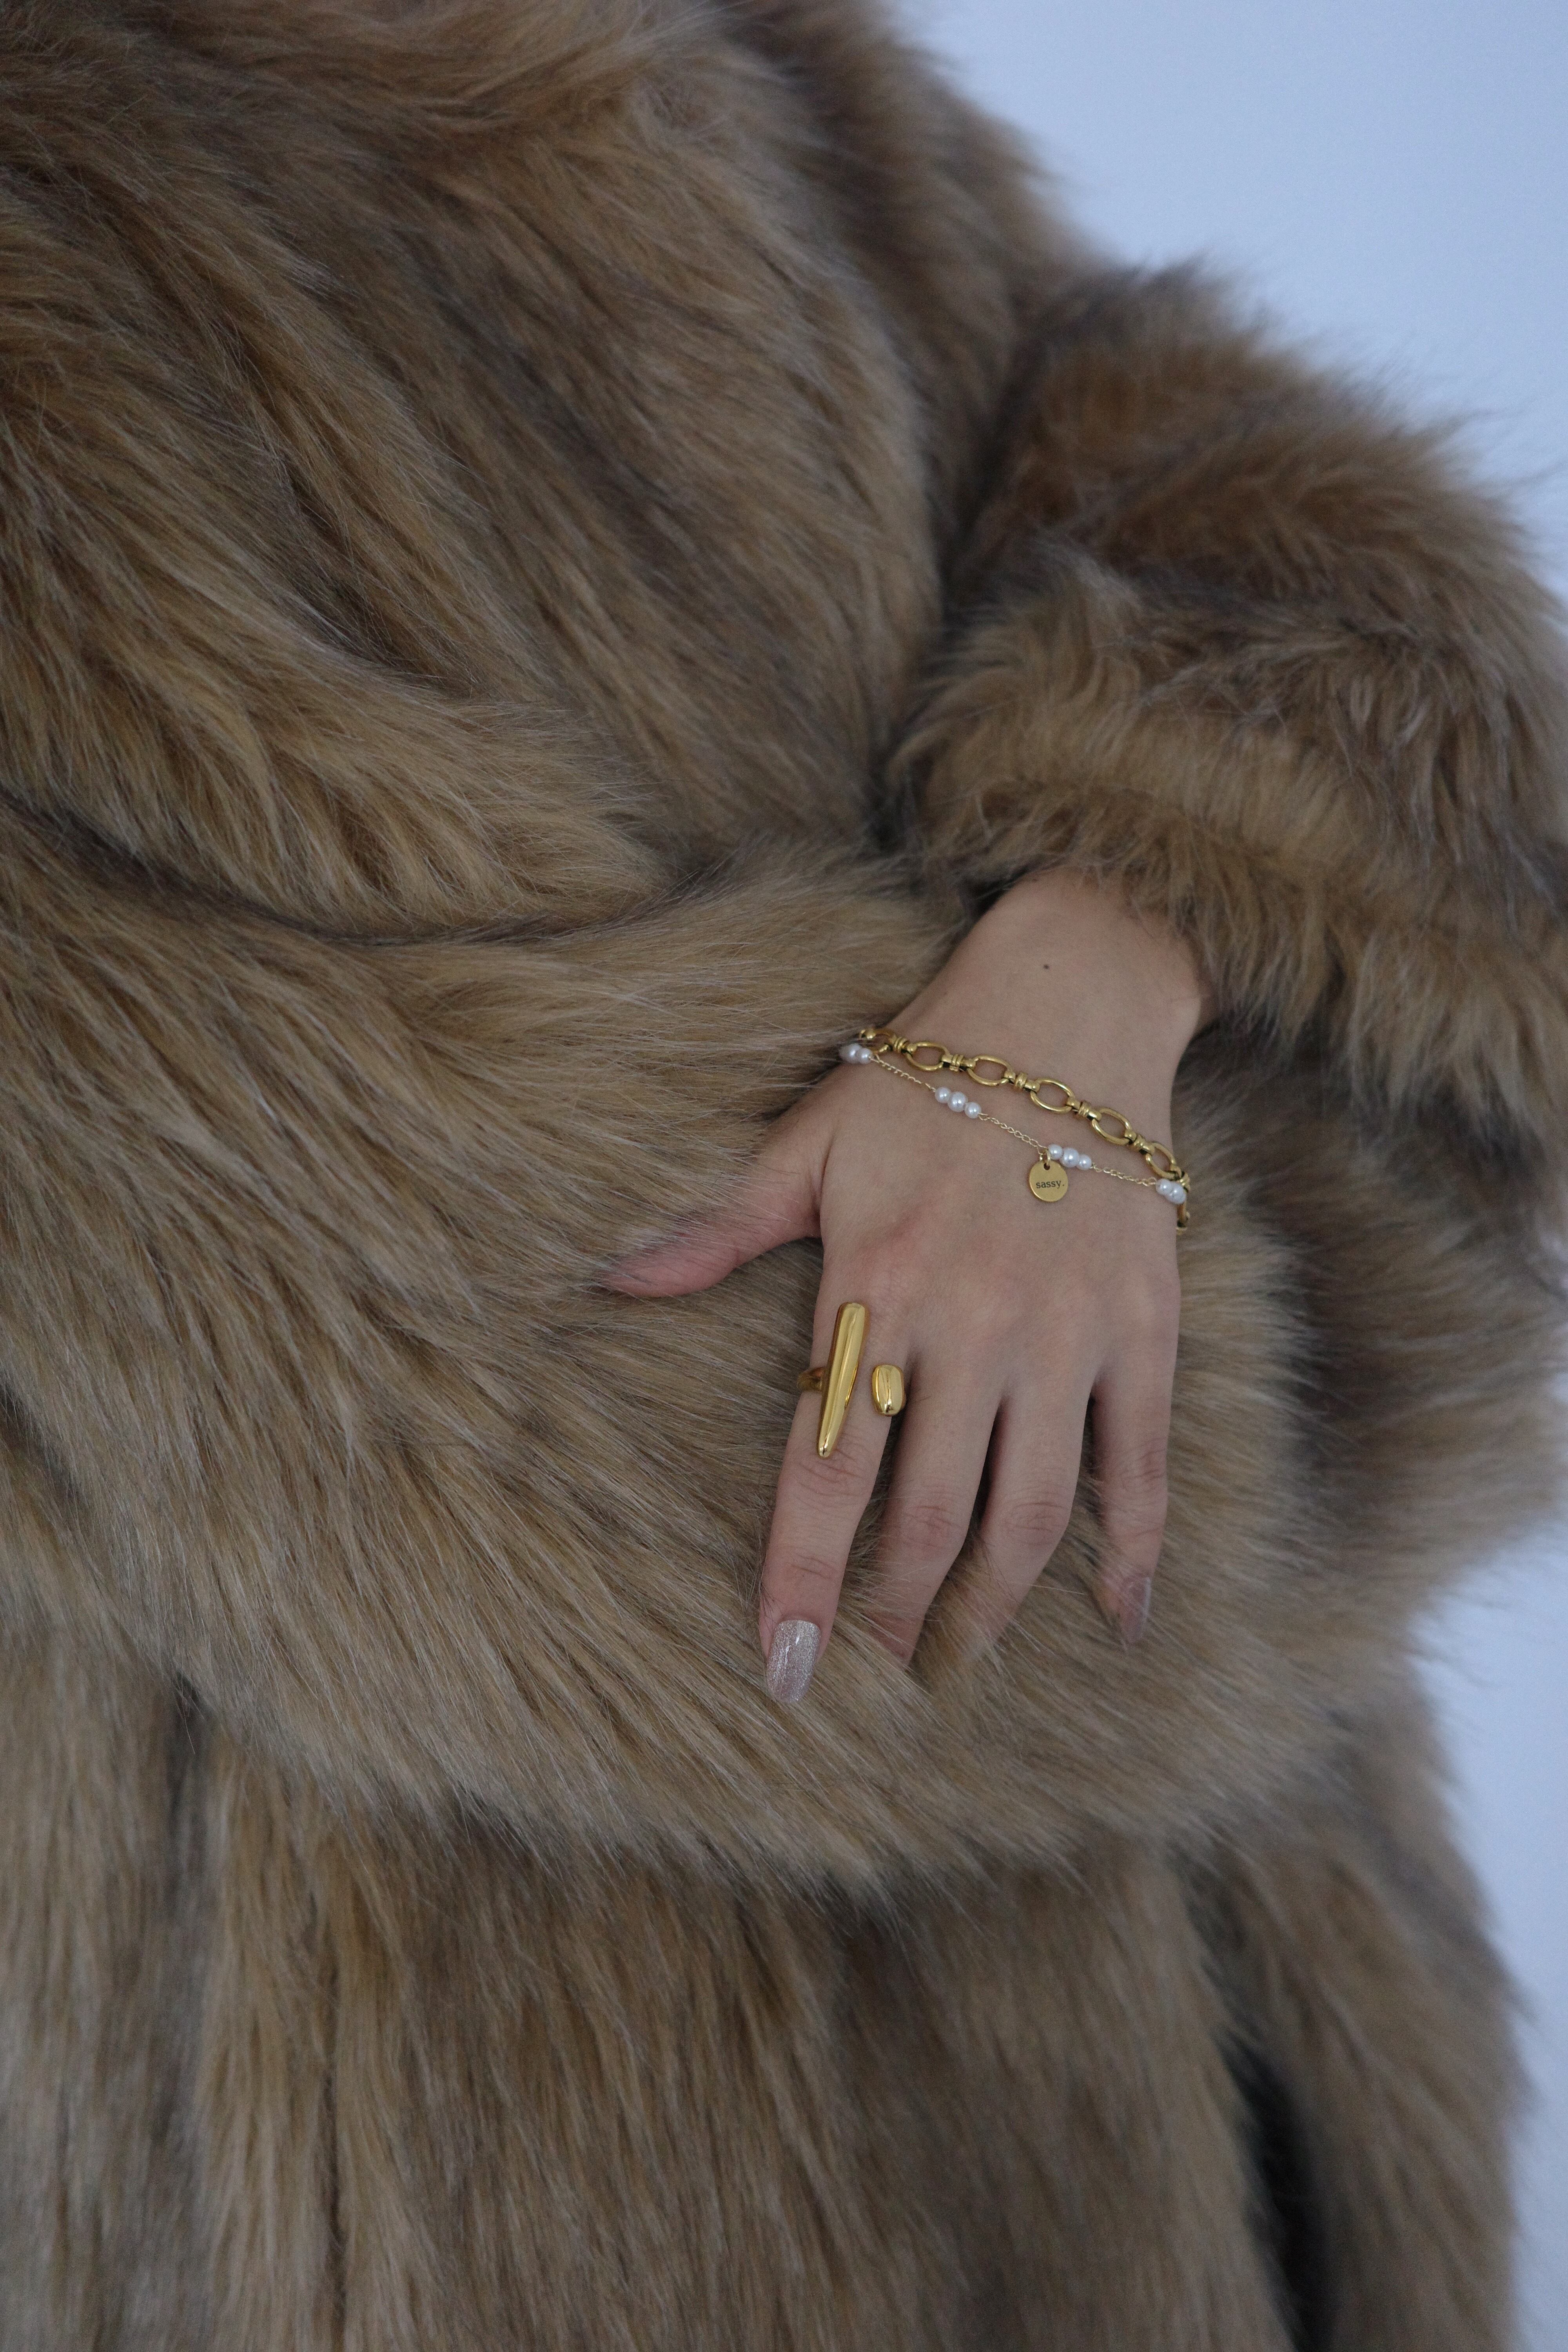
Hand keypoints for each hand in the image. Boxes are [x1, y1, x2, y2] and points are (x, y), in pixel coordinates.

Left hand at [608, 870, 1210, 1701]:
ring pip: (1029, 1515)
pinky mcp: (1143, 1331)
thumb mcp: (808, 1139)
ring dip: (990, 1607)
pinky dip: (1133, 1554)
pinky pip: (1139, 1466)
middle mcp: (974, 1328)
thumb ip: (715, 1224)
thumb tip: (606, 1278)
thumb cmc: (927, 1080)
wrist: (1069, 1008)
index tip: (785, 1669)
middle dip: (896, 1615)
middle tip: (874, 1673)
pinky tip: (1114, 1623)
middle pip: (927, 1517)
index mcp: (878, 1288)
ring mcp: (1066, 1337)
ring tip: (955, 1665)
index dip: (803, 1579)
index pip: (827, 1470)